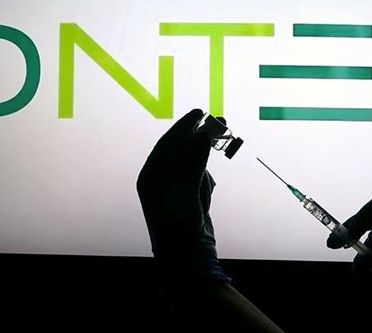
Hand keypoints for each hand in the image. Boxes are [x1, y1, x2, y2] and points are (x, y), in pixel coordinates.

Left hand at [136, 109, 228, 288]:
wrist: (186, 259)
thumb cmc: (179, 225)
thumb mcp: (185, 189)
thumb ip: (193, 160)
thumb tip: (202, 134)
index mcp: (150, 176)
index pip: (167, 143)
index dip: (184, 126)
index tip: (199, 111)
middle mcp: (158, 181)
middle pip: (178, 149)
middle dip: (197, 135)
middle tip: (217, 120)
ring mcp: (173, 191)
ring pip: (190, 161)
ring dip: (204, 151)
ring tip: (220, 138)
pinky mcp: (187, 201)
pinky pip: (197, 177)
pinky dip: (205, 171)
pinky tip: (211, 174)